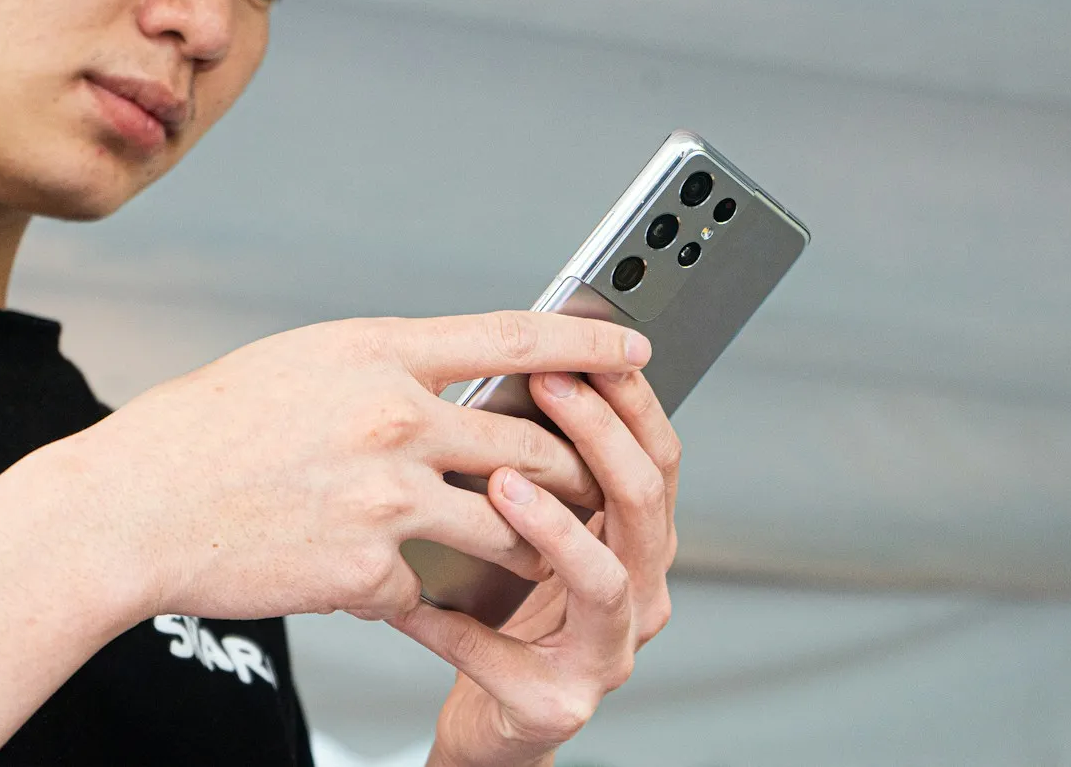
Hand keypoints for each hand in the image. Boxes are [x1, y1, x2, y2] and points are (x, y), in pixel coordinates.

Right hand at [61, 313, 651, 622]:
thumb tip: (456, 374)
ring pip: (508, 522)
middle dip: (576, 466)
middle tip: (595, 478)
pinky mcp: (369, 568)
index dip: (588, 341)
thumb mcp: (306, 362)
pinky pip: (429, 584)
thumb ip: (389, 367)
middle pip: (531, 441)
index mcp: (380, 350)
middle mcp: (395, 416)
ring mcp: (386, 495)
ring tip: (536, 546)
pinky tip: (391, 584)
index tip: (635, 347)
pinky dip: (420, 587)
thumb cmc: (206, 429)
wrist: (129, 508)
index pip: (516, 336)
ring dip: (531, 538)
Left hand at [389, 369, 679, 766]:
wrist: (493, 720)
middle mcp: (643, 594)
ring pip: (605, 580)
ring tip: (502, 484)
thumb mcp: (535, 529)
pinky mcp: (558, 705)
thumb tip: (513, 370)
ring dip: (555, 525)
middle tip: (549, 387)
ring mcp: (608, 653)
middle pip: (645, 503)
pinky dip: (453, 626)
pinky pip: (504, 658)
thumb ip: (540, 468)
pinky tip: (412, 595)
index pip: (658, 456)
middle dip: (599, 436)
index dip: (629, 402)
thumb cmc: (508, 611)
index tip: (587, 350)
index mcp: (641, 543)